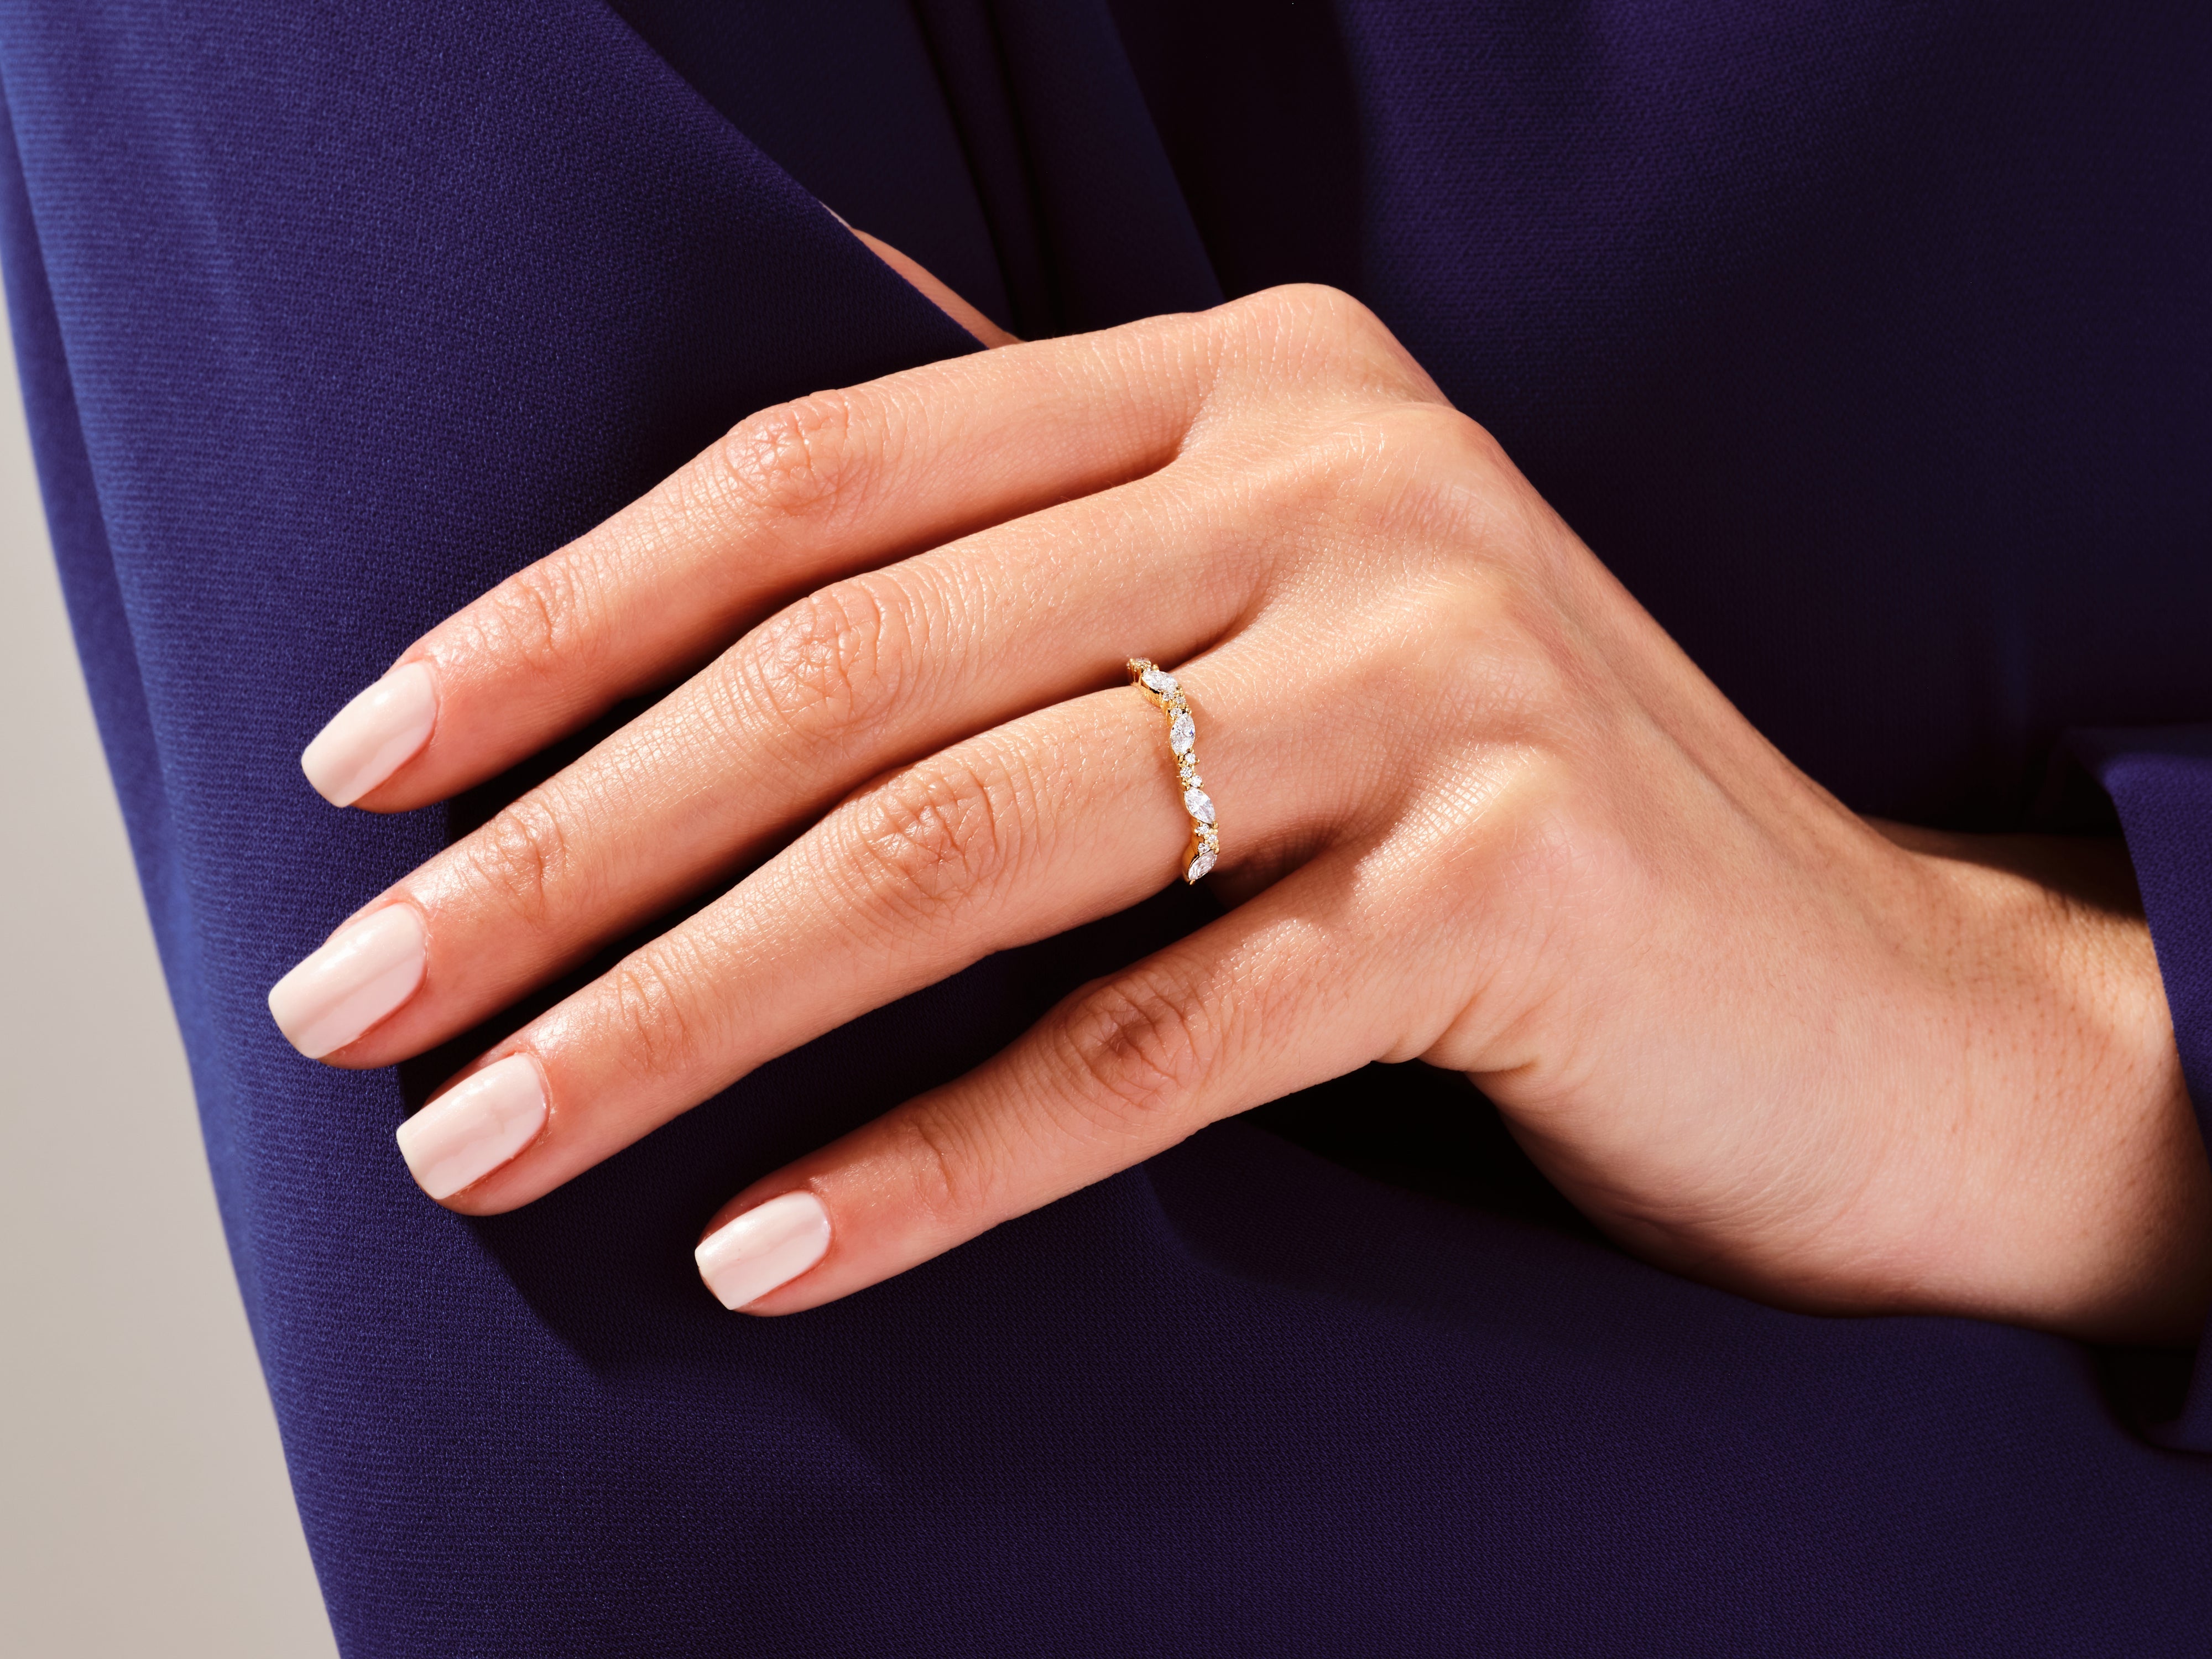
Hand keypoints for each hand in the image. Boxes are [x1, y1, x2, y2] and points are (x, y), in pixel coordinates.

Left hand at [268, 283, 2208, 1342]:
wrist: (1865, 998)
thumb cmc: (1498, 831)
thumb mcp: (1271, 640)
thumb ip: (1034, 581)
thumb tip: (688, 603)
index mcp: (1249, 378)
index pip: (815, 477)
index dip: (557, 623)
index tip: (362, 776)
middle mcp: (1343, 473)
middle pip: (849, 666)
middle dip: (564, 851)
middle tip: (362, 1004)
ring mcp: (1440, 665)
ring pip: (964, 845)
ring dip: (687, 1010)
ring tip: (490, 1144)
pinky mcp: (1516, 880)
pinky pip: (1151, 1035)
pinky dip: (935, 1156)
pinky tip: (763, 1249)